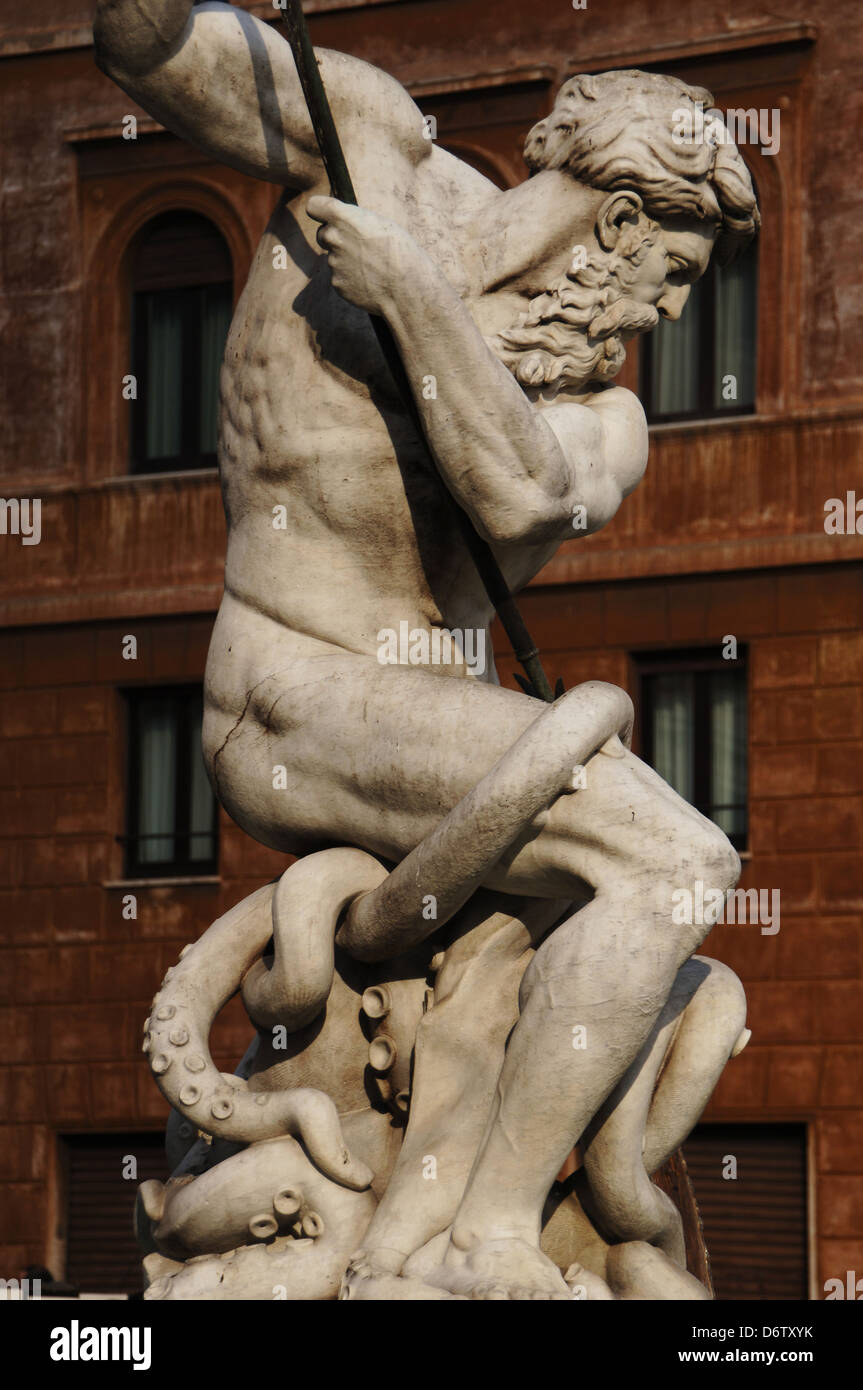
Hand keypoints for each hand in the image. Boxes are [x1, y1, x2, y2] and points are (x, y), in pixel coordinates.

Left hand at [306, 195, 417, 313]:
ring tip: (372, 267)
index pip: (314, 206)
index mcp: (344, 218)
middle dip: (335, 237)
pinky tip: (369, 281)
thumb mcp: (380, 224)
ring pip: (334, 258)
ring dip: (348, 261)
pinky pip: (340, 277)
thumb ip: (355, 222)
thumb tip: (343, 224)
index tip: (326, 215)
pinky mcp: (337, 284)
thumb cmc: (399, 252)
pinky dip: (351, 279)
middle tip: (358, 245)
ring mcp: (333, 263)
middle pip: (322, 233)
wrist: (406, 287)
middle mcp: (333, 238)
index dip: (320, 210)